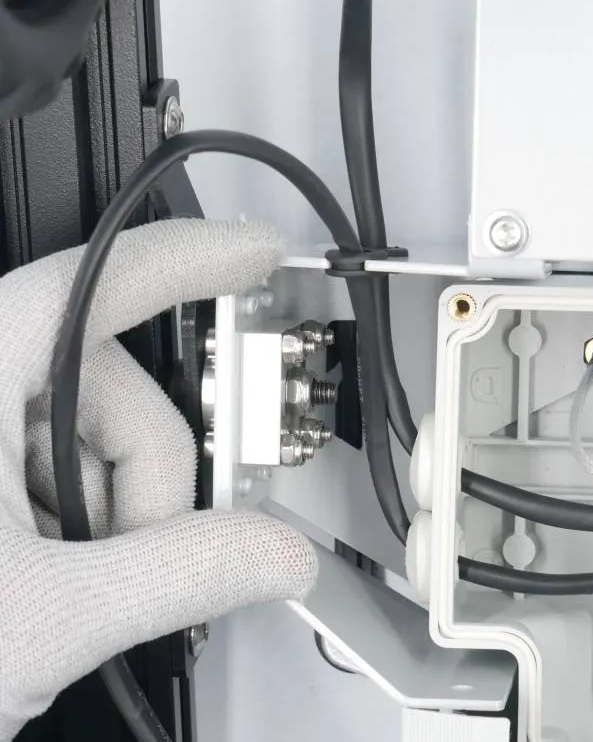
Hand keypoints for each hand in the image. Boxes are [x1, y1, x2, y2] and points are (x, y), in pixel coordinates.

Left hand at [0, 220, 317, 738]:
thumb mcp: (44, 615)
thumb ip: (181, 574)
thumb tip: (273, 551)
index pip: (85, 287)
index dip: (181, 261)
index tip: (249, 252)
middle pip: (107, 385)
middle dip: (146, 475)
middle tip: (143, 554)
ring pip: (87, 434)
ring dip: (116, 510)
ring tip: (78, 582)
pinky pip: (55, 468)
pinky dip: (84, 518)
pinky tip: (60, 573)